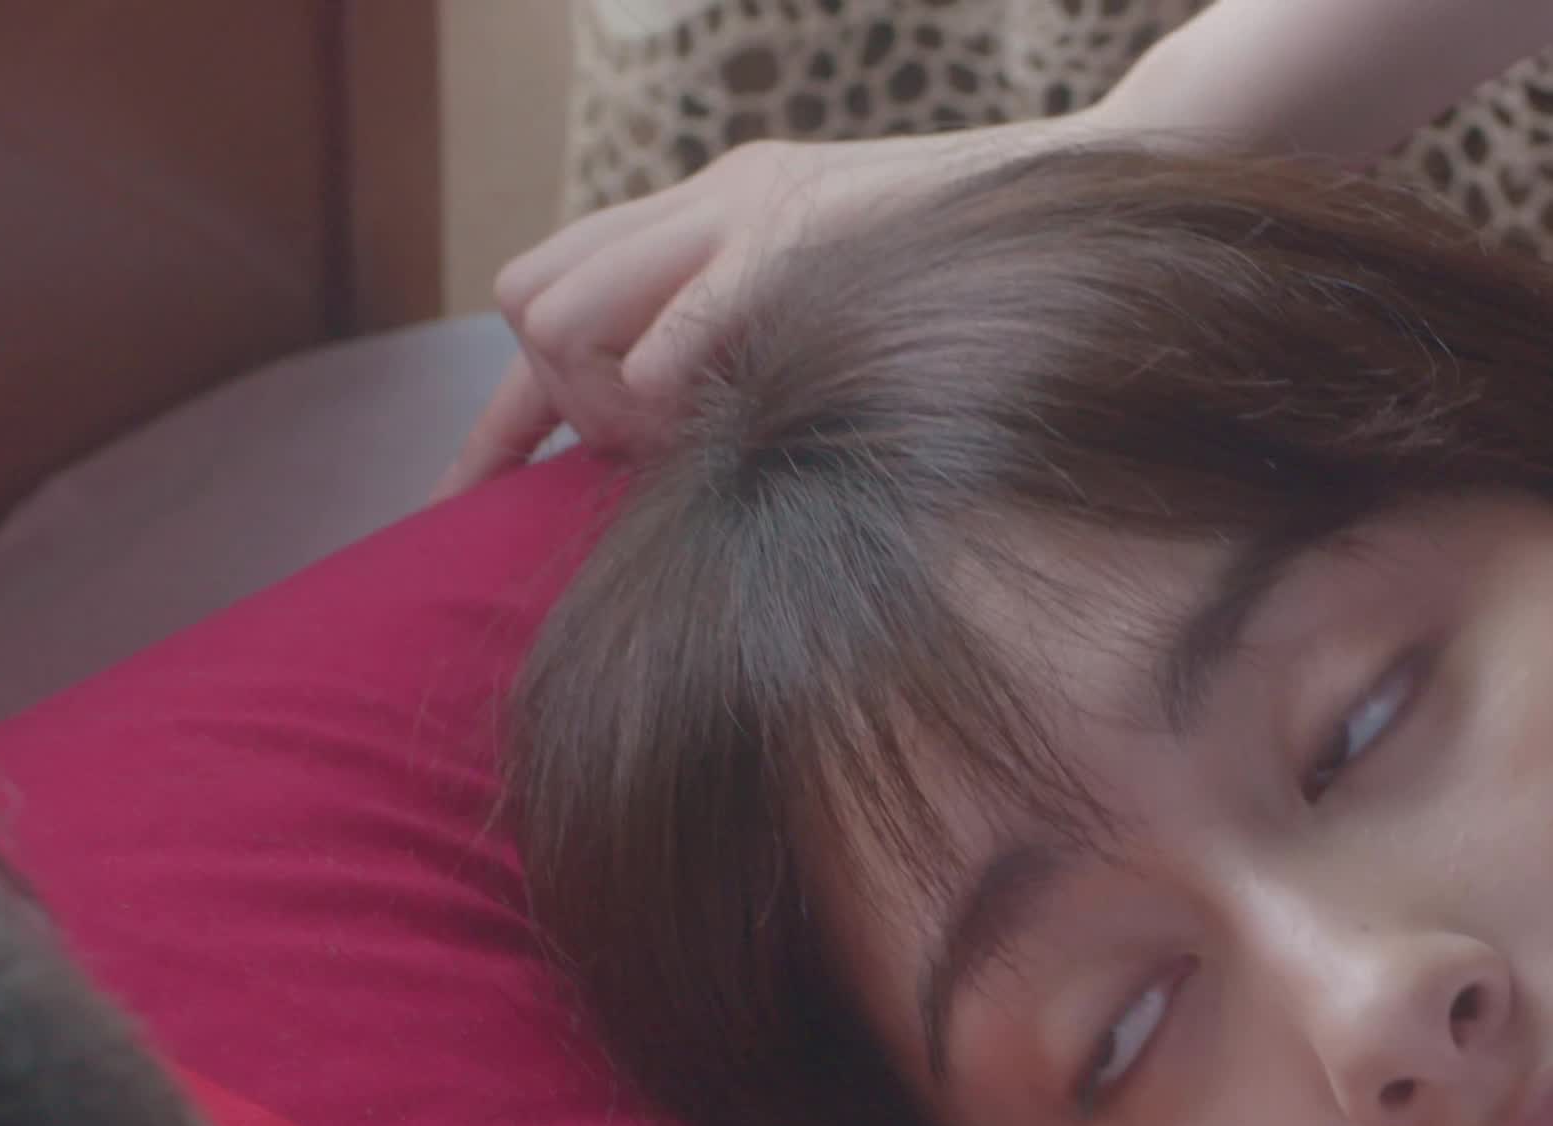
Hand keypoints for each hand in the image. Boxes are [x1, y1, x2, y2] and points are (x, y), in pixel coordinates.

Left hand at [441, 116, 1095, 491]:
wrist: (1093, 195)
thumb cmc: (980, 287)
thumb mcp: (840, 314)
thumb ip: (760, 358)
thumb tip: (687, 456)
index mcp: (712, 213)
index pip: (550, 293)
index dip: (497, 421)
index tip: (459, 503)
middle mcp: (710, 198)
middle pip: (530, 300)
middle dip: (558, 402)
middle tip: (650, 454)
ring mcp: (748, 208)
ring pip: (563, 313)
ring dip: (603, 404)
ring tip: (695, 438)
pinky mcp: (799, 231)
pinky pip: (676, 322)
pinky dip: (657, 380)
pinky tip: (683, 414)